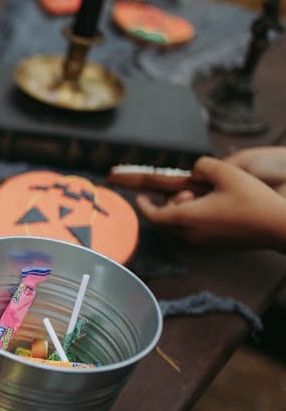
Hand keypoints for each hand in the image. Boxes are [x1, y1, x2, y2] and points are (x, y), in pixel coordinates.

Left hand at [135, 156, 285, 250]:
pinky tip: (213, 206)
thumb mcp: (226, 173)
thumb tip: (194, 171)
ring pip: (179, 227)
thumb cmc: (253, 201)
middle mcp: (190, 234)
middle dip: (166, 205)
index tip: (139, 197)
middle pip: (164, 222)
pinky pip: (193, 231)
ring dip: (181, 212)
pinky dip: (193, 219)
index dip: (143, 206)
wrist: (278, 227)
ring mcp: (202, 242)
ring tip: (201, 197)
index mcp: (187, 218)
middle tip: (184, 192)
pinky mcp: (215, 244)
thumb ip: (204, 166)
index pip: (153, 216)